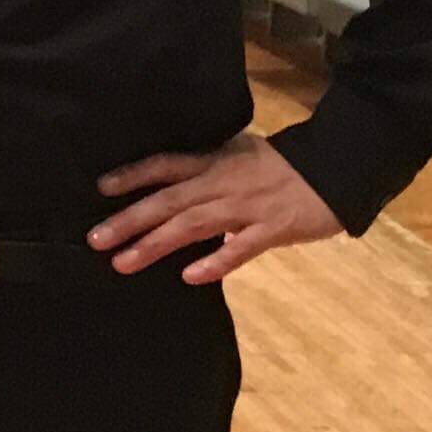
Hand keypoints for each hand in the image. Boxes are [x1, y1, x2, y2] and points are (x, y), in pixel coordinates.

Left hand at [91, 132, 341, 283]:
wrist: (336, 168)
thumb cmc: (284, 166)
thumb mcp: (240, 154)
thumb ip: (208, 168)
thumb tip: (170, 185)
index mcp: (216, 162)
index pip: (166, 164)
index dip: (133, 175)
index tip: (100, 188)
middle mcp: (224, 182)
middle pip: (169, 200)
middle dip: (130, 220)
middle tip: (95, 239)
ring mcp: (248, 207)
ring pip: (194, 225)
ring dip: (156, 244)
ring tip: (124, 263)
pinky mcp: (274, 229)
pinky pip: (241, 248)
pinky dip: (215, 262)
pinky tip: (190, 277)